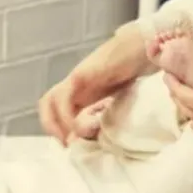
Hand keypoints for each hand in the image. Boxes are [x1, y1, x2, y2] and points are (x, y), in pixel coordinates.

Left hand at [38, 22, 148, 143]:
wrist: (145, 46)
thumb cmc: (138, 68)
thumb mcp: (123, 94)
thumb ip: (112, 108)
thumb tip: (104, 132)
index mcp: (85, 88)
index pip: (58, 108)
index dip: (60, 128)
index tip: (73, 145)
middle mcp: (77, 83)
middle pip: (47, 102)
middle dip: (52, 126)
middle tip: (68, 145)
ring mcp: (78, 77)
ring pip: (51, 100)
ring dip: (56, 123)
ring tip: (71, 139)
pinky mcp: (83, 73)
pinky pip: (64, 96)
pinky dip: (66, 115)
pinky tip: (80, 126)